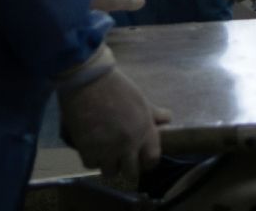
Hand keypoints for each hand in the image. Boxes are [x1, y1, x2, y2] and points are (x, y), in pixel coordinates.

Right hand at [58, 58, 170, 182]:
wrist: (89, 83)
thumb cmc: (118, 87)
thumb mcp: (141, 100)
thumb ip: (153, 114)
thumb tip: (167, 120)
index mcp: (145, 130)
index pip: (152, 159)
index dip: (147, 162)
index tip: (141, 160)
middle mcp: (129, 144)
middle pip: (131, 173)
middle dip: (127, 168)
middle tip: (121, 160)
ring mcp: (108, 149)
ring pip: (110, 172)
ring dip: (108, 165)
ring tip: (105, 154)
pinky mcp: (88, 150)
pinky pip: (92, 165)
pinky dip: (92, 159)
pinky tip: (92, 148)